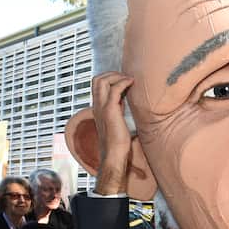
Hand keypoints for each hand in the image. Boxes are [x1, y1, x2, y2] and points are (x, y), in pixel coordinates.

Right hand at [91, 71, 139, 195]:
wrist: (113, 155)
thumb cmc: (118, 143)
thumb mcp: (117, 122)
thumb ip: (118, 111)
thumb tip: (127, 103)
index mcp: (97, 108)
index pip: (97, 86)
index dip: (109, 79)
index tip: (123, 80)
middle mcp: (97, 106)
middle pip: (96, 79)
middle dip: (111, 73)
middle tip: (125, 77)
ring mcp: (101, 108)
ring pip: (102, 80)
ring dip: (116, 75)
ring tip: (128, 79)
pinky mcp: (110, 111)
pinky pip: (114, 89)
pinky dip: (123, 82)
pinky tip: (132, 83)